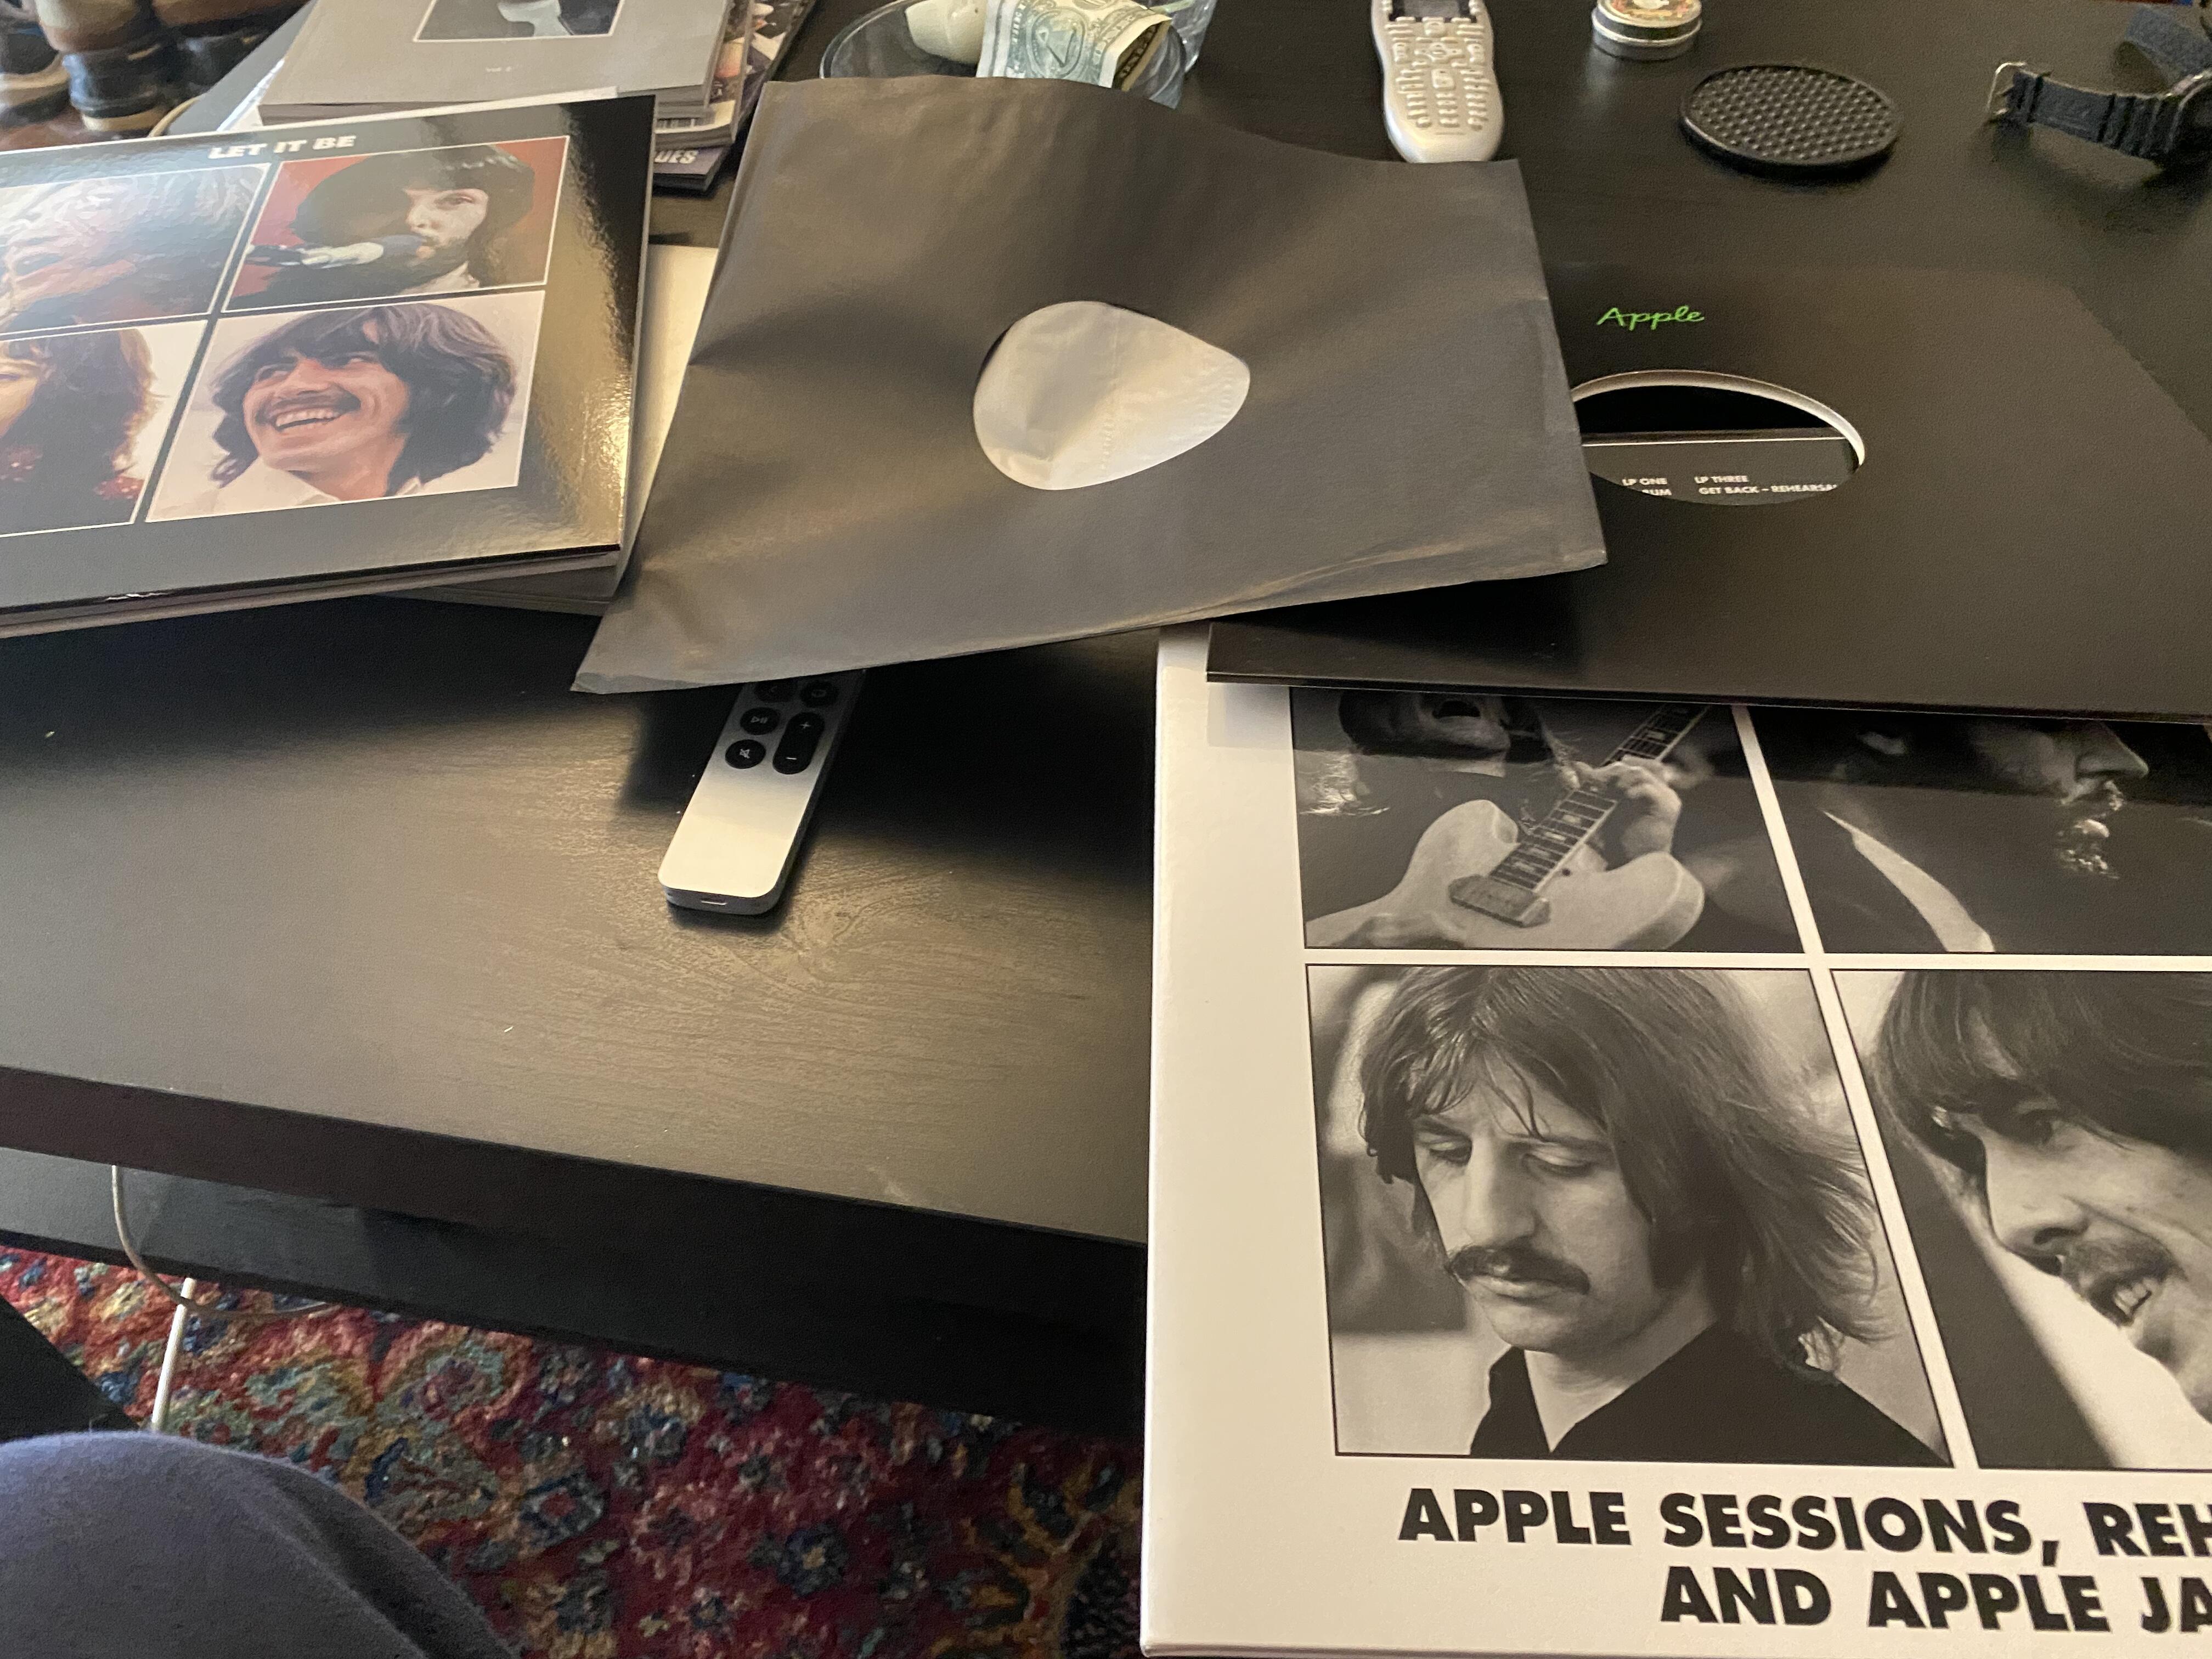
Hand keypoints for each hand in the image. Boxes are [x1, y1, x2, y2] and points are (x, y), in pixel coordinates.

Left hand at [1563, 758, 1681, 860]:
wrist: (1630, 865)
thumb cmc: (1616, 840)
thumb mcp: (1599, 808)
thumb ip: (1592, 785)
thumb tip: (1577, 765)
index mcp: (1644, 787)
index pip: (1633, 765)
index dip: (1612, 767)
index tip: (1590, 775)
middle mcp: (1658, 790)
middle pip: (1638, 766)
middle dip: (1614, 770)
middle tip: (1597, 780)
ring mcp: (1665, 798)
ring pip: (1645, 773)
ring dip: (1624, 777)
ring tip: (1611, 787)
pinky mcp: (1668, 808)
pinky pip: (1651, 790)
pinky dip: (1635, 789)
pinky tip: (1624, 796)